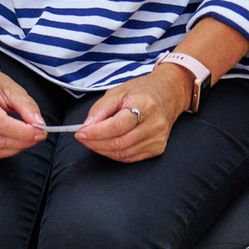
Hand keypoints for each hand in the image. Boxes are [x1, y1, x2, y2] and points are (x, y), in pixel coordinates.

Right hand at [0, 63, 47, 160]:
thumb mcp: (13, 89)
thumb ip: (27, 106)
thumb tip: (39, 124)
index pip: (1, 124)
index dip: (23, 132)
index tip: (40, 132)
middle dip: (23, 141)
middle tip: (37, 136)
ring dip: (15, 148)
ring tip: (26, 139)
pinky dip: (4, 151)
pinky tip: (11, 142)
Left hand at [75, 67, 192, 163]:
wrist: (168, 95)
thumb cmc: (142, 91)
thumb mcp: (118, 92)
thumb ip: (100, 109)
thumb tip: (87, 127)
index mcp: (145, 105)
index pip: (117, 126)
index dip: (96, 132)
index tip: (81, 133)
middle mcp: (154, 124)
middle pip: (119, 143)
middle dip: (95, 143)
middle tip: (83, 138)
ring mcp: (158, 138)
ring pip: (123, 153)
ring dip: (103, 149)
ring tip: (93, 140)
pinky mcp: (158, 148)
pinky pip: (130, 157)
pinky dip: (115, 153)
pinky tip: (108, 145)